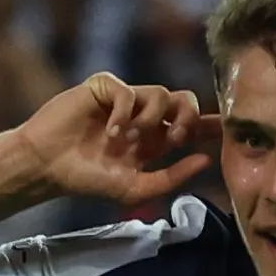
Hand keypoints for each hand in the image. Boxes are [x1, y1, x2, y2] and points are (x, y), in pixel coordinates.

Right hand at [8, 74, 214, 207]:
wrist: (48, 167)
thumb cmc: (87, 179)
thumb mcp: (135, 188)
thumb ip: (171, 177)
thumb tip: (205, 160)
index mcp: (153, 139)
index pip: (189, 124)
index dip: (209, 123)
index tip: (227, 127)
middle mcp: (143, 115)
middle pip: (183, 99)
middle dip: (187, 116)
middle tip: (176, 137)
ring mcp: (124, 99)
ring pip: (159, 93)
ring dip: (151, 119)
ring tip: (130, 141)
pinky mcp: (104, 88)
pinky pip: (128, 91)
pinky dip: (125, 113)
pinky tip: (111, 133)